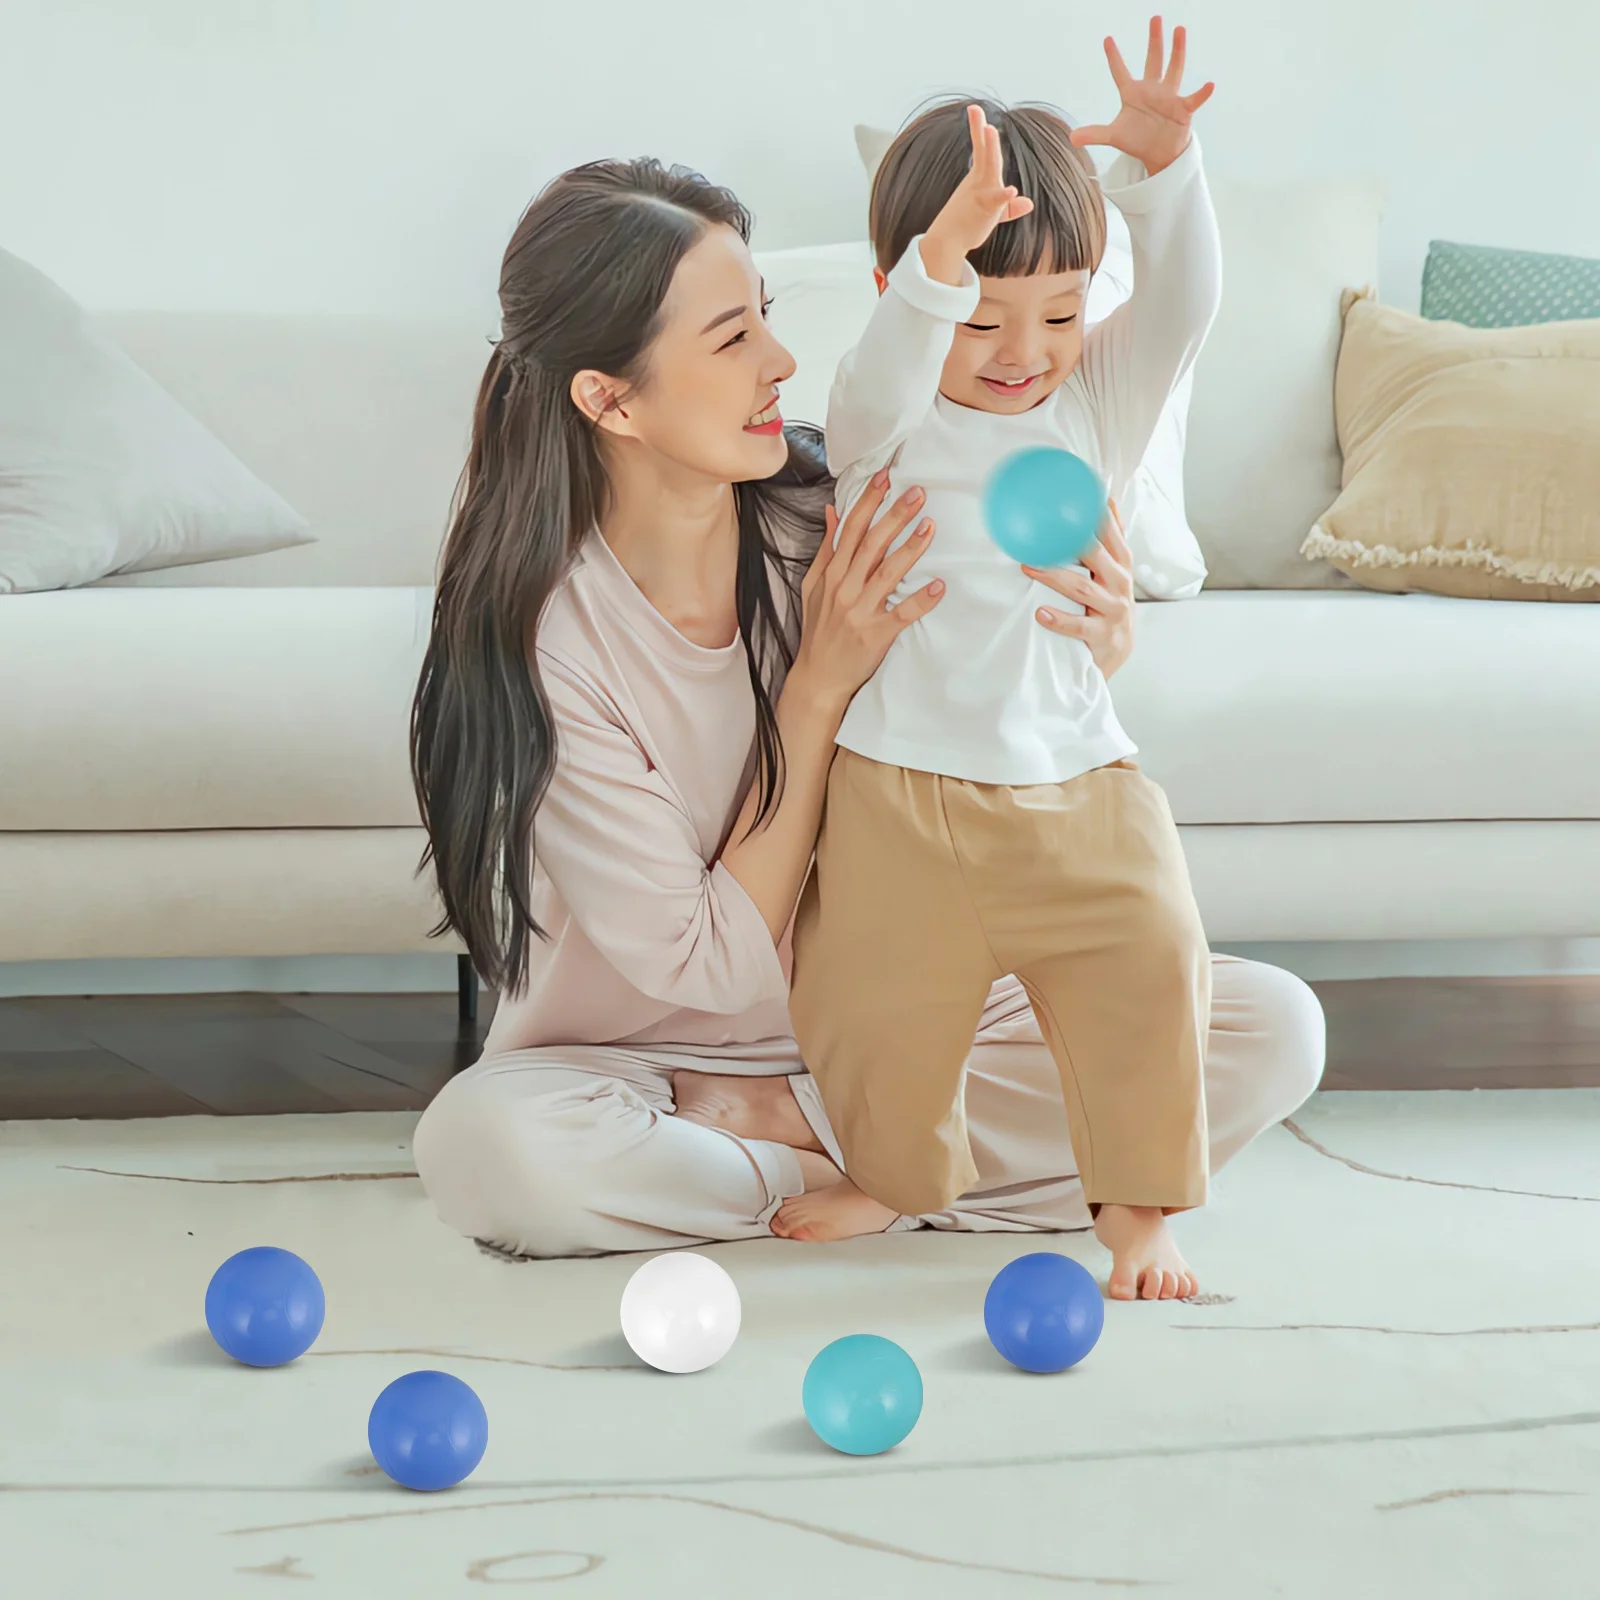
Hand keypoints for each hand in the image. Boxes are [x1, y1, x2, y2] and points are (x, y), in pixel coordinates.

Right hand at [792, 472, 943, 716]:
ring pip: (887, 574)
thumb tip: (834, 512)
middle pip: (872, 545)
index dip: (868, 501)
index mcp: (832, 574)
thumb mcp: (814, 586)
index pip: (851, 529)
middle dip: (894, 516)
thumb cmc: (819, 630)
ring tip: (930, 527)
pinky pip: (902, 614)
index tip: (885, 478)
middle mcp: (845, 589)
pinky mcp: (877, 635)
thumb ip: (827, 549)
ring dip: (910, 549)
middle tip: (917, 493)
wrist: (819, 676)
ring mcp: (861, 612)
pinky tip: (939, 585)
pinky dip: (920, 600)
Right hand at [919, 105, 1034, 285]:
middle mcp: (979, 181)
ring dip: (990, 150)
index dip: (978, 128)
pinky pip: (995, 202)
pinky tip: (1012, 192)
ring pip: (989, 169)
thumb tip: (1028, 203)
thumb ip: (1009, 207)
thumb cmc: (968, 225)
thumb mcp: (993, 213)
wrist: (947, 243)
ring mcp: (980, 194)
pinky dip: (1003, 197)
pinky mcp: (985, 210)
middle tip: (975, 110)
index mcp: (979, 178)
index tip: (974, 108)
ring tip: (990, 131)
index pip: (980, 149)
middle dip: (980, 131)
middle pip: (983, 153)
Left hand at [1023, 498, 1136, 678]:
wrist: (1117, 653)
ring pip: (1082, 589)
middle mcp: (1120, 585)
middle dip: (1071, 542)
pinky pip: (1078, 626)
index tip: (1079, 500)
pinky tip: (1040, 613)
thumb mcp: (1114, 574)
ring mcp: (1113, 611)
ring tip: (1028, 567)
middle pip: (1097, 556)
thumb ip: (1109, 542)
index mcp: (1121, 567)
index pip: (1113, 536)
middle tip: (1043, 531)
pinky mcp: (1103, 636)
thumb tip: (1104, 501)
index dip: (1098, 517)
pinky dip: (1059, 620)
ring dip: (1053, 577)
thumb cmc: (1110, 608)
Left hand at [1070, 17, 1214, 176]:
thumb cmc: (1137, 140)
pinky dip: (1202, 93)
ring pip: (1174, 69)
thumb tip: (1072, 138)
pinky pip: (1194, 99)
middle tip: (1155, 18)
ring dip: (1177, 51)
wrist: (1158, 154)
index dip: (1113, 57)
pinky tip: (1210, 85)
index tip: (1107, 40)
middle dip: (1154, 40)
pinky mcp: (1182, 109)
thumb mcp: (1114, 136)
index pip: (1120, 72)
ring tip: (1180, 30)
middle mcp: (1152, 89)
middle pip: (1153, 59)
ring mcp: (1168, 97)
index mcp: (1132, 93)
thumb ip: (1094, 134)